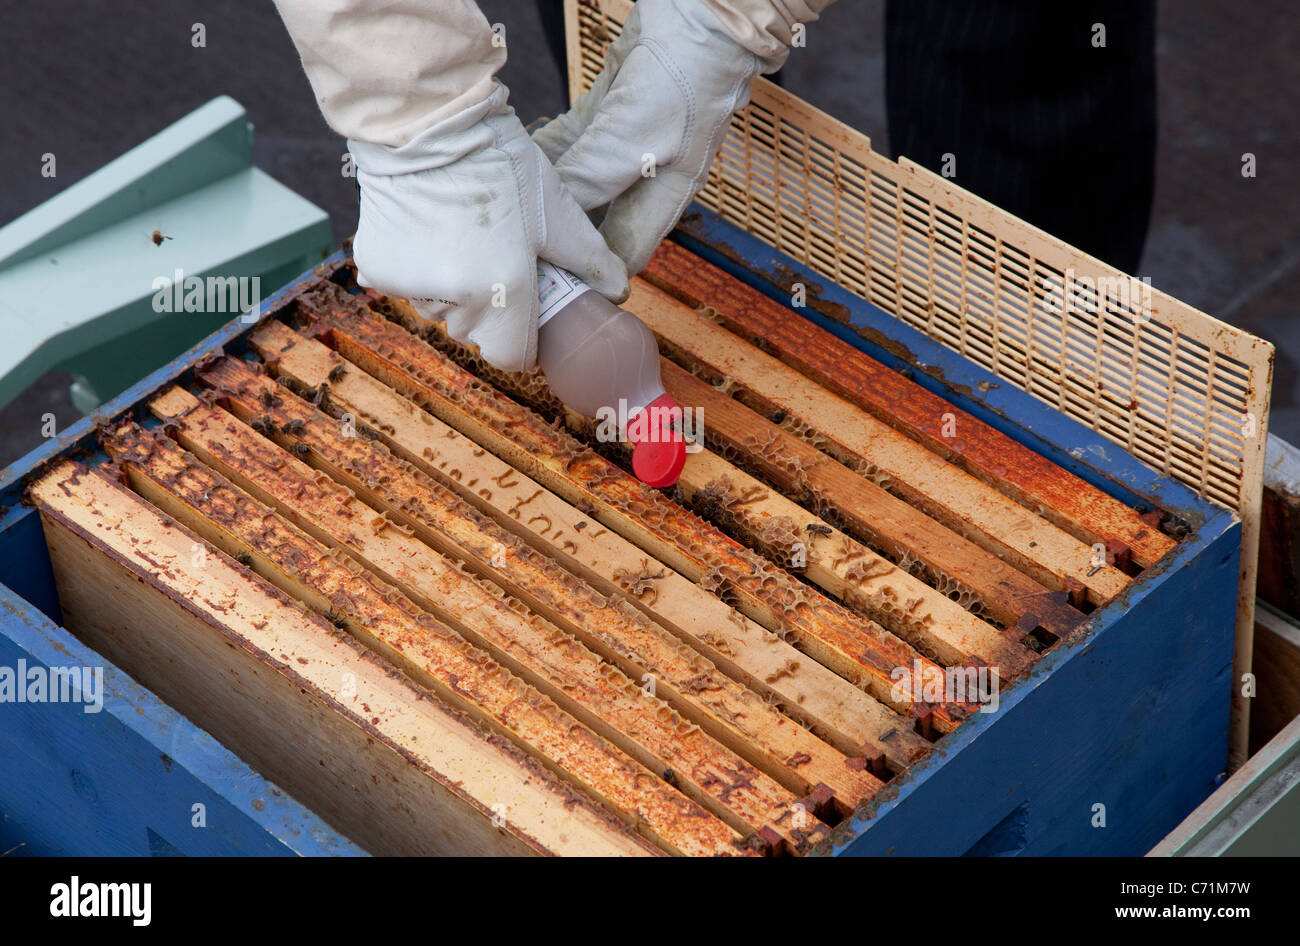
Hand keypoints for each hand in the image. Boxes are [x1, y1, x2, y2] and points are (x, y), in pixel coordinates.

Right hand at [348, 83, 628, 372]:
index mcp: (503, 293)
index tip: (528, 316)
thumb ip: (589, 259)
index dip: (524, 341)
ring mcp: (411, 287)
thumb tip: (617, 288)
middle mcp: (454, 301)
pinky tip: (431, 232)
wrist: (425, 124)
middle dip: (492, 309)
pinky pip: (408, 287)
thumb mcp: (557, 212)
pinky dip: (420, 270)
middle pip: (477, 332)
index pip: (512, 356)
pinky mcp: (377, 269)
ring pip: (441, 310)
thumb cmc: (498, 165)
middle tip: (499, 262)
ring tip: (465, 240)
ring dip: (455, 289)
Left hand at [533, 0, 775, 274]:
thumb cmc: (683, 86)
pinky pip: (569, 143)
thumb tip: (551, 218)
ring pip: (578, 182)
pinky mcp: (608, 111)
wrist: (701, 16)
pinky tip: (516, 161)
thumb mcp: (632, 144)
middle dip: (561, 235)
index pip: (624, 252)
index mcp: (665, 198)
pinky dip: (545, 153)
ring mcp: (626, 143)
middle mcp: (646, 177)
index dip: (593, 272)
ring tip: (509, 210)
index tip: (551, 282)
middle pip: (596, 222)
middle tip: (517, 248)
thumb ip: (590, 182)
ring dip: (547, 194)